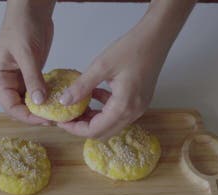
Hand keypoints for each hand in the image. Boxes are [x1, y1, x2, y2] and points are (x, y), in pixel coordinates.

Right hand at [0, 0, 55, 124]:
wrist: (31, 9)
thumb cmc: (22, 25)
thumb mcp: (27, 53)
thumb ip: (33, 78)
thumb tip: (39, 102)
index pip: (10, 107)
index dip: (27, 116)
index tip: (45, 120)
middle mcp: (6, 82)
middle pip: (20, 108)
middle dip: (36, 116)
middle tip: (55, 119)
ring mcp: (19, 80)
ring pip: (30, 103)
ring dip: (43, 109)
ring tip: (59, 114)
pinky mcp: (31, 76)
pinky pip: (38, 93)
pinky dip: (48, 98)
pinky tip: (59, 102)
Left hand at [57, 0, 194, 138]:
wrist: (156, 38)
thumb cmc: (132, 49)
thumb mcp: (101, 66)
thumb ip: (82, 86)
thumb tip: (64, 101)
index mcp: (123, 107)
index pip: (95, 130)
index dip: (75, 129)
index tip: (61, 121)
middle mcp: (133, 113)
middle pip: (103, 132)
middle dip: (83, 127)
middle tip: (67, 116)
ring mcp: (138, 109)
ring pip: (111, 125)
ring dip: (93, 119)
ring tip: (77, 106)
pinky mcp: (139, 102)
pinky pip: (118, 114)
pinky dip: (104, 110)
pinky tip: (94, 95)